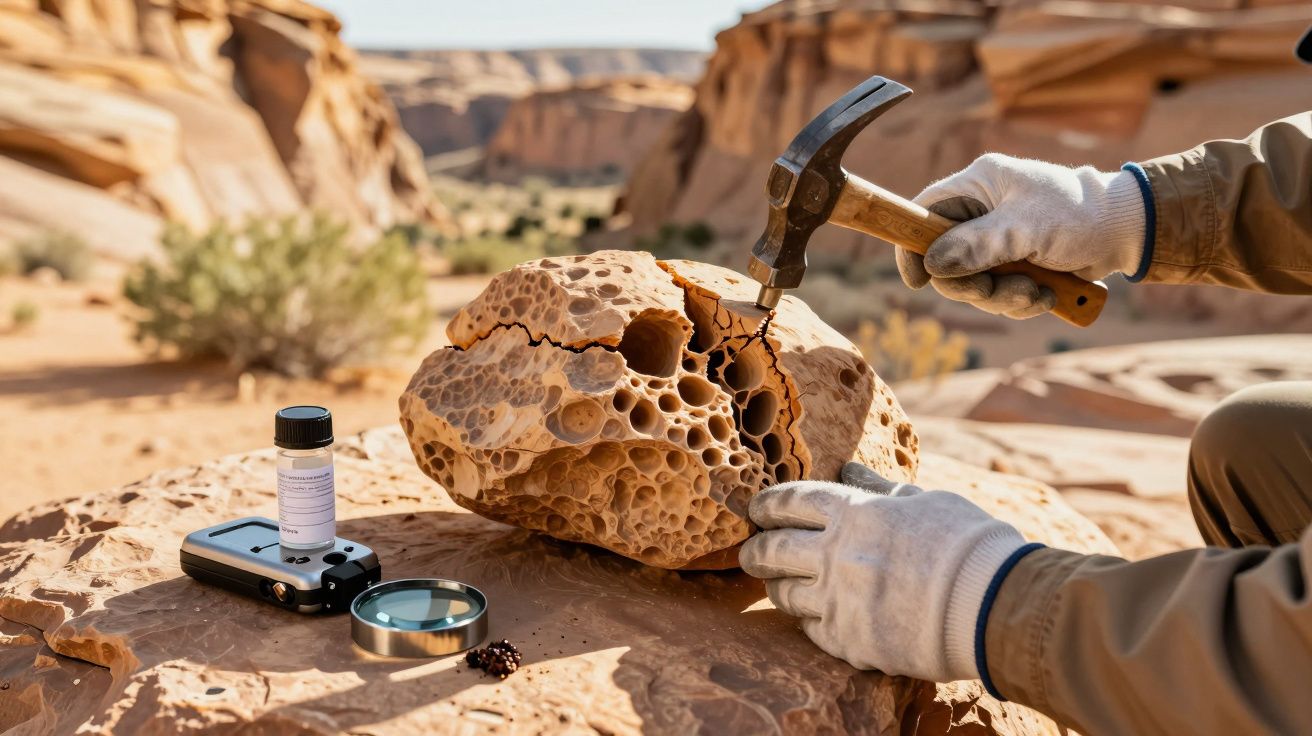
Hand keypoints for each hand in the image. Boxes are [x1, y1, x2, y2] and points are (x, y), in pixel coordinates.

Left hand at [739, 462, 1027, 681]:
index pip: (790, 501)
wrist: (991, 603)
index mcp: (854, 511)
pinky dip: (809, 621)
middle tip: (750, 552)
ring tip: (777, 586)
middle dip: (755, 549)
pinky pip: (810, 629)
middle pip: (772, 548)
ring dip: (776, 587)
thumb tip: (851, 471)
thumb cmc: (967, 543)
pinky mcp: (847, 640)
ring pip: (783, 593)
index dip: (766, 504)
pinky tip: (816, 618)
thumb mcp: (924, 501)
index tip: (756, 509)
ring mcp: (838, 598)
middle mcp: (836, 552)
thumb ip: (880, 489)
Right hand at [897, 154, 1145, 318]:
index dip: (913, 246)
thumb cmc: (1080, 214)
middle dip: (973, 285)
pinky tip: (1045, 294)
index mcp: (978, 185)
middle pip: (945, 259)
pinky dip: (1017, 301)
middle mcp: (981, 212)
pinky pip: (995, 293)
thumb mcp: (1026, 228)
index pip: (924, 212)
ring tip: (1037, 292)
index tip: (918, 281)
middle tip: (1001, 291)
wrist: (1127, 232)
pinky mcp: (1012, 263)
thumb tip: (933, 266)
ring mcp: (995, 240)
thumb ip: (978, 246)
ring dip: (1002, 297)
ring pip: (970, 282)